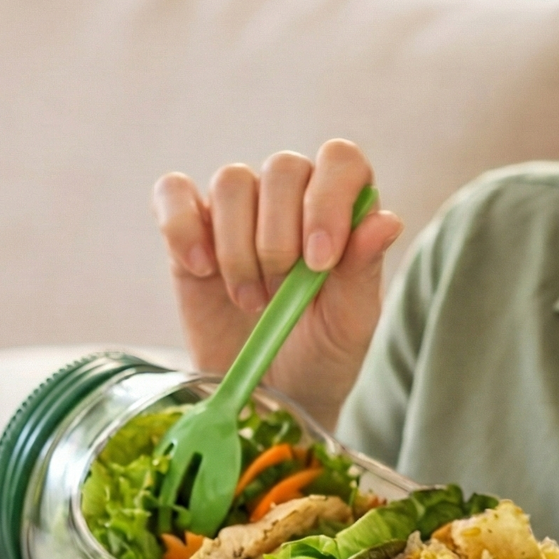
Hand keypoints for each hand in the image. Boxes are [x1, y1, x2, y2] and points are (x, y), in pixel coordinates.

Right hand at [153, 141, 402, 428]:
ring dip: (239, 248)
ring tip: (252, 302)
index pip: (341, 161)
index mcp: (344, 208)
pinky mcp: (190, 229)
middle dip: (280, 237)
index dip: (329, 200)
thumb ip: (363, 269)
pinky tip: (201, 269)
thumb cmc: (321, 354)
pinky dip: (182, 226)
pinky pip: (173, 192)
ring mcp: (239, 210)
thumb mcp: (350, 323)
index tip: (319, 261)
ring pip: (232, 181)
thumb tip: (385, 221)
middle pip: (283, 168)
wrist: (268, 397)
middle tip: (282, 293)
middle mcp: (293, 197)